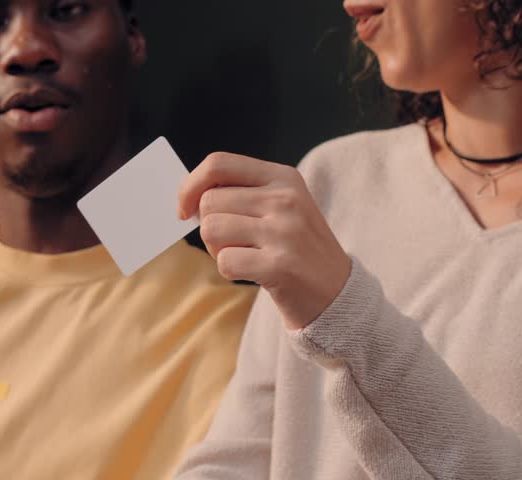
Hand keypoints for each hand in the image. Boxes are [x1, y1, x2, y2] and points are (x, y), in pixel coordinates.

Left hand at [178, 152, 351, 329]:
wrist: (337, 292)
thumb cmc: (295, 248)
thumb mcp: (279, 207)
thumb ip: (239, 194)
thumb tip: (188, 197)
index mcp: (283, 177)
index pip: (218, 164)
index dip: (190, 185)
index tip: (183, 208)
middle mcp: (285, 198)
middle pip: (209, 202)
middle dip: (209, 227)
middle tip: (233, 243)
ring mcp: (285, 231)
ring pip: (211, 230)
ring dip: (217, 249)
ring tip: (246, 256)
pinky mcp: (280, 265)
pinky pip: (224, 261)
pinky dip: (230, 270)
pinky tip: (254, 272)